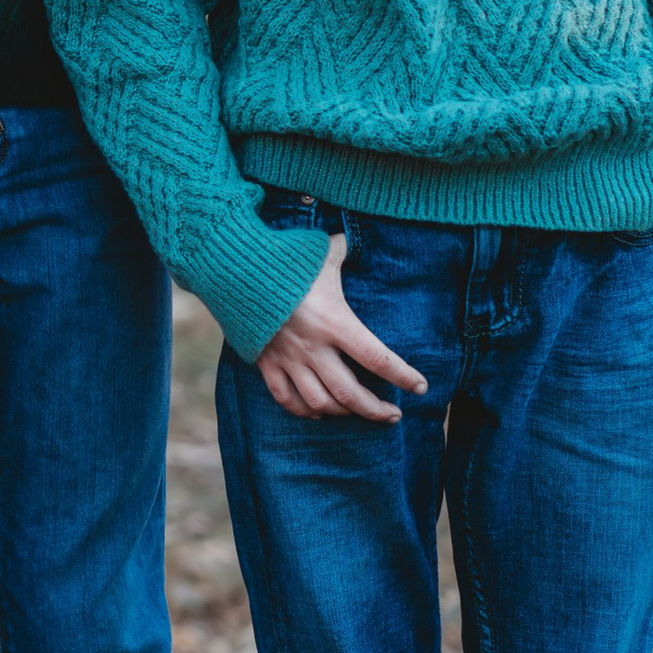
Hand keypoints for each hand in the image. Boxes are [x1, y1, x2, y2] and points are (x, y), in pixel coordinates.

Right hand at [257, 241, 428, 422]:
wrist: (232, 270)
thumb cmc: (283, 260)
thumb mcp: (319, 254)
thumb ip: (342, 249)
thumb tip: (352, 237)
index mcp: (334, 322)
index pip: (377, 358)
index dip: (402, 376)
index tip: (419, 387)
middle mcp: (313, 347)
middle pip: (349, 393)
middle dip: (375, 410)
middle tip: (393, 416)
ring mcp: (287, 358)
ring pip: (319, 403)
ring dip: (342, 412)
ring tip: (358, 411)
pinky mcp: (266, 362)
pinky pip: (286, 398)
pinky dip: (304, 410)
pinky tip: (318, 412)